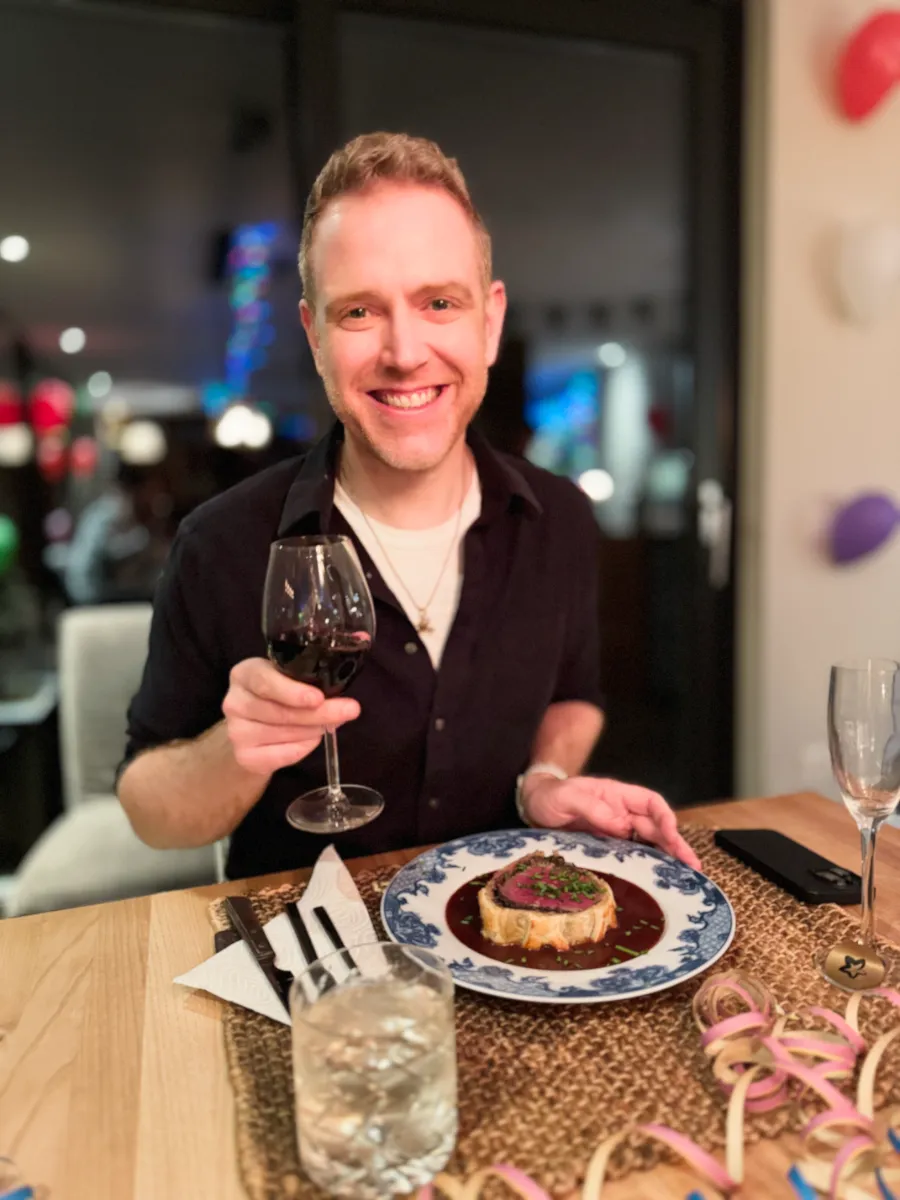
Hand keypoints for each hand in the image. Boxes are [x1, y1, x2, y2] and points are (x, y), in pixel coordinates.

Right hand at [221, 657, 359, 775]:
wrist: (252, 729)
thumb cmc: (277, 697)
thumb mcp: (286, 679)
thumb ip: (305, 682)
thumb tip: (342, 698)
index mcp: (244, 674)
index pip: (265, 681)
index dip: (292, 691)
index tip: (319, 698)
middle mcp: (234, 702)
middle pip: (280, 711)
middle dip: (320, 713)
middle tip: (350, 710)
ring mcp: (236, 731)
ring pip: (285, 733)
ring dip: (314, 730)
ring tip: (328, 724)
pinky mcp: (244, 757)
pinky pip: (282, 755)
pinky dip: (303, 748)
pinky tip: (312, 739)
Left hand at [521, 774, 701, 870]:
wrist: (533, 805)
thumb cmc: (550, 796)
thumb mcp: (567, 797)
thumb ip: (593, 809)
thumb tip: (621, 826)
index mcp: (617, 795)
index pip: (652, 803)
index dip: (665, 819)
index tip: (671, 837)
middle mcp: (622, 812)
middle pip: (656, 827)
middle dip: (675, 845)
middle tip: (693, 867)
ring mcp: (616, 830)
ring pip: (648, 843)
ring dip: (667, 858)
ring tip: (684, 877)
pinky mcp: (608, 846)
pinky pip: (632, 855)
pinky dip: (647, 865)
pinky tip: (657, 879)